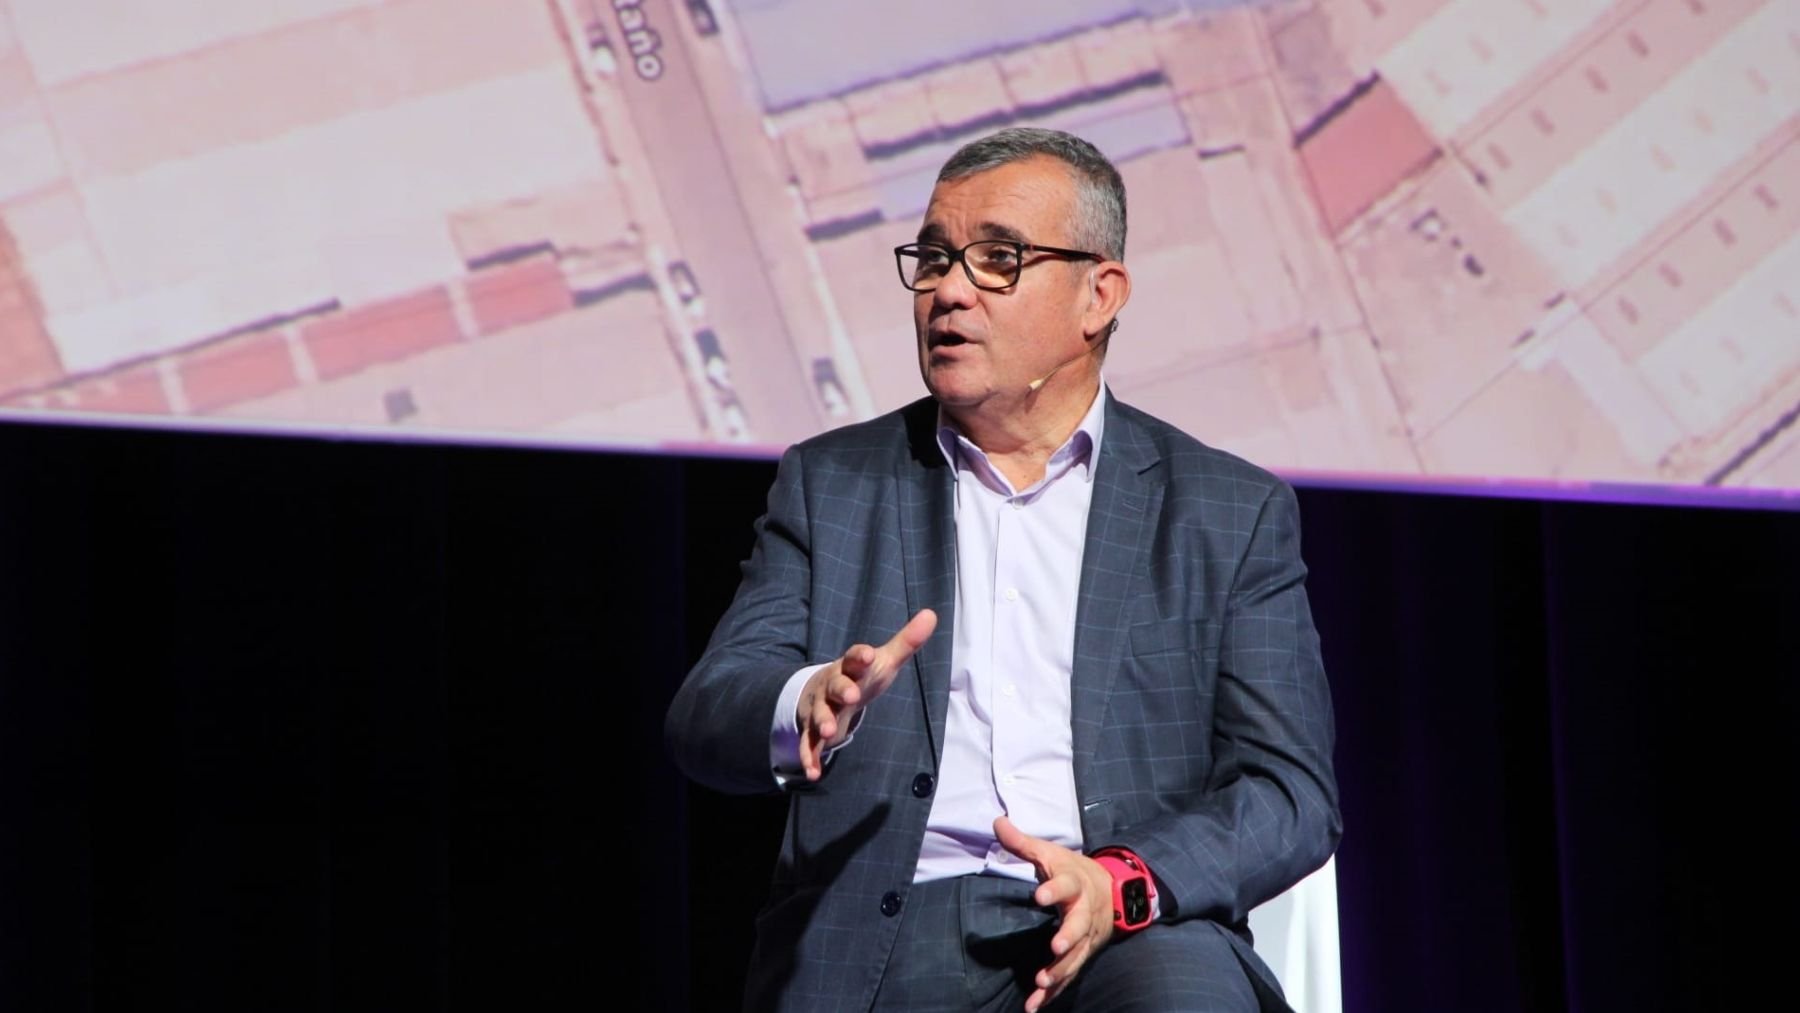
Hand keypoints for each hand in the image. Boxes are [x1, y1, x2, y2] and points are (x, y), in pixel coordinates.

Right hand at [795, 609, 935, 779]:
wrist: (823, 690)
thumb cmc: (860, 675)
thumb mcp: (882, 660)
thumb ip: (906, 641)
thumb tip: (932, 614)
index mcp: (850, 667)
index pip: (854, 658)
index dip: (859, 656)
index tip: (867, 655)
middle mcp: (832, 685)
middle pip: (835, 686)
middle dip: (842, 690)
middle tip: (852, 696)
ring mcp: (820, 708)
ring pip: (819, 714)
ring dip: (824, 722)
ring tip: (831, 733)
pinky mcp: (813, 730)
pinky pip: (809, 744)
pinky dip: (810, 757)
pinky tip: (813, 772)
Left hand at [994, 815, 1116, 1012]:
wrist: (1113, 890)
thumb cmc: (1073, 870)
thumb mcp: (1050, 853)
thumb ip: (1022, 843)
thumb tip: (996, 822)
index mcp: (1074, 883)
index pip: (1066, 884)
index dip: (1054, 889)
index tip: (1039, 895)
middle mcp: (1083, 912)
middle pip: (1079, 925)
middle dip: (1068, 936)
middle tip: (1055, 946)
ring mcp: (1085, 937)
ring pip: (1076, 956)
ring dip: (1061, 969)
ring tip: (1042, 980)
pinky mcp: (1082, 954)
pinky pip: (1069, 975)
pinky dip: (1054, 991)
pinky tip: (1035, 1004)